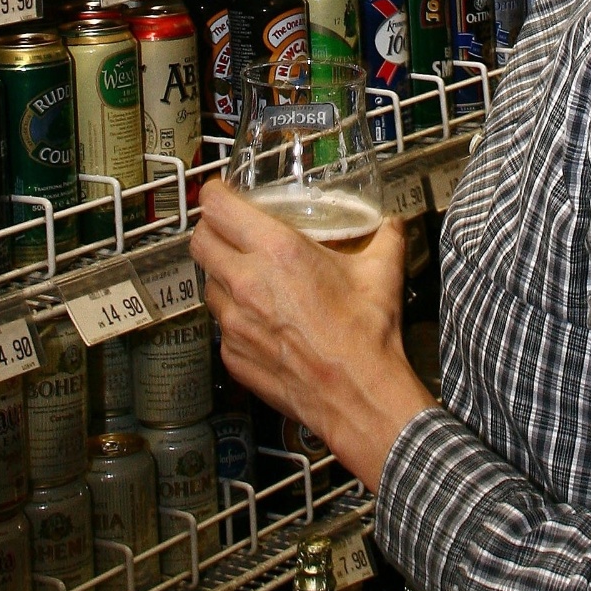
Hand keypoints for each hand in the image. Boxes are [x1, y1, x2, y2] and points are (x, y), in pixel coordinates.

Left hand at [190, 178, 437, 491]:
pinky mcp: (232, 355)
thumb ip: (385, 235)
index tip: (223, 193)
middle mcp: (247, 283)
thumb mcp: (382, 271)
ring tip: (250, 276)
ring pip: (208, 283)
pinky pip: (220, 325)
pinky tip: (261, 318)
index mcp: (278, 252)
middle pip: (200, 241)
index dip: (215, 194)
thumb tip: (390, 222)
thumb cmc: (367, 336)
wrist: (359, 396)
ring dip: (222, 274)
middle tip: (231, 231)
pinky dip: (234, 316)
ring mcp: (234, 323)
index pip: (216, 207)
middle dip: (212, 230)